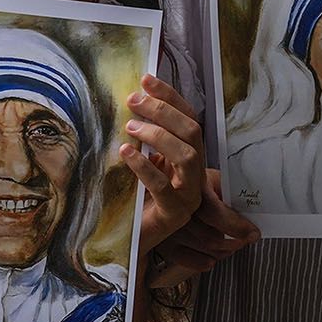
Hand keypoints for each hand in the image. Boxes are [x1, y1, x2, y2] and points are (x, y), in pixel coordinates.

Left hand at [121, 74, 205, 251]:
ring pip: (186, 155)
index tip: (146, 79)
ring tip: (130, 127)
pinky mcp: (174, 214)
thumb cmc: (136, 199)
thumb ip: (145, 138)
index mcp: (190, 157)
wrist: (133, 242)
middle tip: (133, 100)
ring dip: (158, 135)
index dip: (170, 96)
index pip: (189, 118)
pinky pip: (164, 186)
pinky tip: (126, 152)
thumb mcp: (144, 162)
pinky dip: (144, 165)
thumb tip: (133, 101)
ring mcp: (189, 195)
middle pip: (192, 131)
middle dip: (163, 110)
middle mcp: (195, 174)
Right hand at [152, 168, 259, 286]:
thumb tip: (254, 212)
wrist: (168, 187)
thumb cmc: (197, 184)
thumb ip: (231, 194)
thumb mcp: (214, 180)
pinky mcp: (165, 244)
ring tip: (233, 243)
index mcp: (192, 189)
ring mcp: (168, 230)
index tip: (253, 233)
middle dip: (236, 242)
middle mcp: (176, 211)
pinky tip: (214, 256)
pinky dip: (207, 261)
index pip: (215, 214)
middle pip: (211, 238)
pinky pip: (191, 261)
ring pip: (205, 250)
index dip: (237, 227)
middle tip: (247, 239)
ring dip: (225, 250)